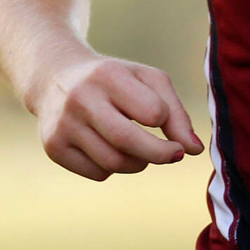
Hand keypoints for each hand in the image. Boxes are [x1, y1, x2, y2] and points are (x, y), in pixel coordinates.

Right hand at [33, 55, 203, 180]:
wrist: (55, 78)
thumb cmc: (115, 80)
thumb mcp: (148, 81)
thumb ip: (176, 113)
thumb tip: (195, 150)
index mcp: (108, 76)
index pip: (151, 112)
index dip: (166, 122)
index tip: (169, 127)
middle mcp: (80, 98)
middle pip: (128, 142)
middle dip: (159, 154)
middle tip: (174, 155)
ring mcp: (63, 124)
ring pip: (114, 163)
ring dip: (138, 163)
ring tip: (140, 150)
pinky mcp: (53, 147)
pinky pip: (97, 173)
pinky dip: (113, 168)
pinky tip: (110, 149)